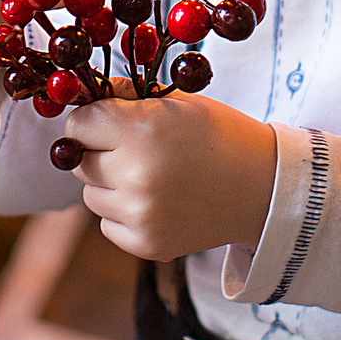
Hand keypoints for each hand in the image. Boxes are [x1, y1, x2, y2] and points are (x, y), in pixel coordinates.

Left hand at [61, 92, 276, 260]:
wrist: (264, 187)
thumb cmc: (220, 135)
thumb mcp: (176, 102)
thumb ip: (124, 97)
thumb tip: (79, 95)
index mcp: (141, 131)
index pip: (77, 125)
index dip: (91, 120)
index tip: (109, 121)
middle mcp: (134, 175)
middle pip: (79, 162)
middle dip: (99, 152)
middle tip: (135, 149)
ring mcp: (139, 214)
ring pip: (91, 195)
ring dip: (111, 185)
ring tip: (153, 176)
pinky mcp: (145, 244)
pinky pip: (107, 224)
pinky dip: (124, 214)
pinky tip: (159, 201)